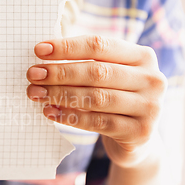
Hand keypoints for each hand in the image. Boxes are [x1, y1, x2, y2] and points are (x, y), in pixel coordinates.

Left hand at [26, 35, 166, 167]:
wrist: (136, 138)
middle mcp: (151, 79)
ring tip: (36, 94)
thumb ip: (84, 64)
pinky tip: (49, 112)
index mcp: (142, 56)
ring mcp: (149, 107)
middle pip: (97, 72)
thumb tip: (43, 60)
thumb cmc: (113, 98)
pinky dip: (70, 117)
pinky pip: (97, 122)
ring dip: (60, 95)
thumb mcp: (107, 77)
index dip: (67, 47)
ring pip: (96, 98)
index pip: (100, 46)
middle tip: (32, 75)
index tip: (39, 50)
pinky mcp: (140, 131)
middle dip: (60, 73)